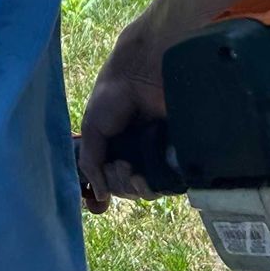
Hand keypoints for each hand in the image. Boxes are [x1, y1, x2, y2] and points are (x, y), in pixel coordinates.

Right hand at [76, 32, 168, 213]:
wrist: (141, 74)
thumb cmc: (113, 96)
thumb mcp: (92, 129)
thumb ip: (91, 163)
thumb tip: (100, 196)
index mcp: (117, 146)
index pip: (111, 179)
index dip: (105, 187)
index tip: (99, 195)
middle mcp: (138, 152)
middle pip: (126, 187)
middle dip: (117, 183)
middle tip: (120, 165)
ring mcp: (158, 155)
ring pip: (145, 190)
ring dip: (132, 186)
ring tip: (130, 168)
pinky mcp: (178, 156)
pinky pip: (166, 184)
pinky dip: (151, 186)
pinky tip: (143, 177)